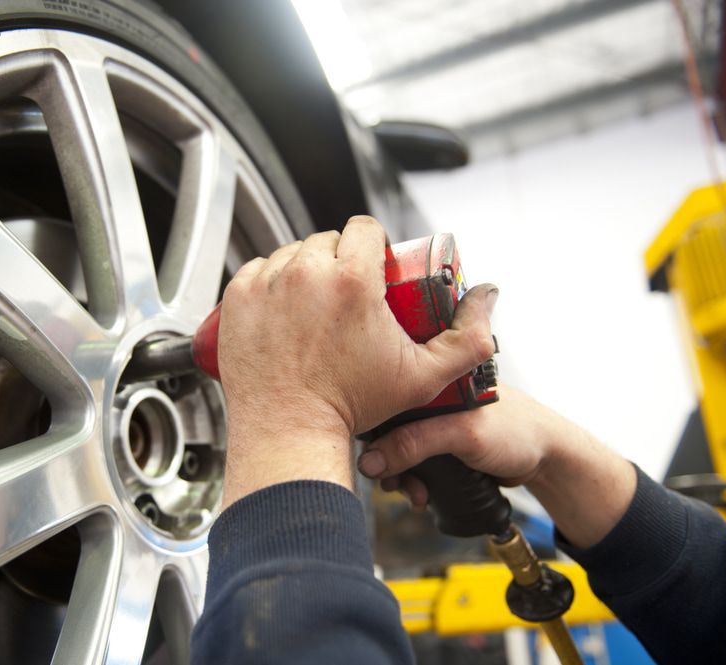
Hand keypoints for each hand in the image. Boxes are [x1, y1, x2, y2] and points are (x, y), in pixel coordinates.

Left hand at [218, 216, 497, 506]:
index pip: (364, 228)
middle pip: (328, 239)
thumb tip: (487, 300)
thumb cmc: (350, 406)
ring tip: (315, 305)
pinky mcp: (238, 298)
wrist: (289, 432)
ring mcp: (267, 283)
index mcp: (352, 279)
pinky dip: (270, 282)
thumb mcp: (422, 377)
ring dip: (305, 269)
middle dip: (340, 260)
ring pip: (292, 253)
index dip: (373, 245)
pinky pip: (258, 270)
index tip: (373, 267)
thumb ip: (467, 341)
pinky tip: (284, 308)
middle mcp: (306, 272)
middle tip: (345, 296)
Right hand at [359, 387, 636, 547]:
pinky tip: (421, 494)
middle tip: (394, 484)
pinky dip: (415, 479)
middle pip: (391, 428)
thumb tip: (372, 461)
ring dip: (402, 475)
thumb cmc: (518, 432)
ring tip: (414, 494)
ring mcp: (438, 422)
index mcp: (436, 379)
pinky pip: (417, 461)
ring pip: (402, 448)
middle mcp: (432, 397)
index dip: (374, 429)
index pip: (390, 398)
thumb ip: (416, 443)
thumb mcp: (463, 434)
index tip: (370, 457)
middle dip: (388, 460)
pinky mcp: (444, 444)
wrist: (549, 459)